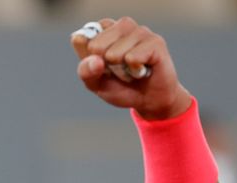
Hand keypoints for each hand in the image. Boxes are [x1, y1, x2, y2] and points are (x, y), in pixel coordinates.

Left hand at [70, 17, 190, 119]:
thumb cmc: (121, 87)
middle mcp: (121, 26)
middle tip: (119, 70)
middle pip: (96, 45)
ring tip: (131, 71)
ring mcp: (139, 32)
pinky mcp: (155, 42)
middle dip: (104, 66)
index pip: (81, 39)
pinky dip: (134, 69)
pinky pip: (133, 56)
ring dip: (120, 69)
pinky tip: (142, 69)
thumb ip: (86, 71)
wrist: (149, 101)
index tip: (101, 67)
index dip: (89, 60)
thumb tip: (96, 60)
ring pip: (114, 51)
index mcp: (103, 31)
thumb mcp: (95, 84)